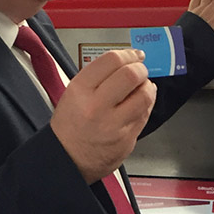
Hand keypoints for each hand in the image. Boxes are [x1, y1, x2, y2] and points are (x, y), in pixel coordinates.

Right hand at [51, 49, 155, 183]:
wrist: (67, 159)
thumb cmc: (70, 126)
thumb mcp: (73, 93)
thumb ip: (97, 76)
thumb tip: (125, 62)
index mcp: (80, 91)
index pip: (111, 61)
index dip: (128, 54)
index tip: (134, 55)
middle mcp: (96, 107)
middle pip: (131, 75)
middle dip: (141, 69)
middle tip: (140, 70)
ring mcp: (113, 125)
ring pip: (144, 95)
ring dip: (147, 86)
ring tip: (141, 87)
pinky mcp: (126, 139)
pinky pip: (145, 114)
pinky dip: (146, 104)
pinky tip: (140, 102)